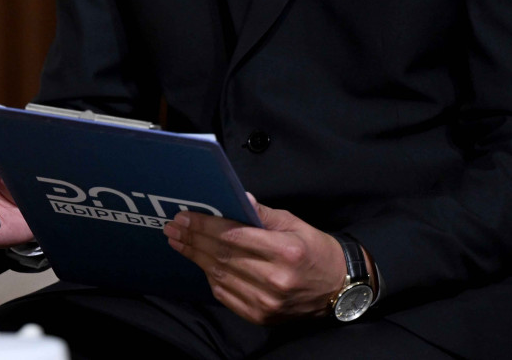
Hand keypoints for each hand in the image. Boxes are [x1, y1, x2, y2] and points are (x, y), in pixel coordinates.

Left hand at [162, 194, 346, 323]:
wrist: (338, 288)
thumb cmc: (315, 250)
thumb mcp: (294, 223)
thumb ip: (262, 213)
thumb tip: (237, 197)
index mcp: (285, 251)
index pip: (234, 236)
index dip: (205, 226)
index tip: (184, 217)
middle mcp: (275, 279)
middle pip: (222, 256)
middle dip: (193, 239)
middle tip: (173, 227)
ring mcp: (267, 301)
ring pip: (219, 275)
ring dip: (195, 257)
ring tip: (178, 242)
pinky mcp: (261, 316)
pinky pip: (225, 295)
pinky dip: (210, 277)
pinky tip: (200, 262)